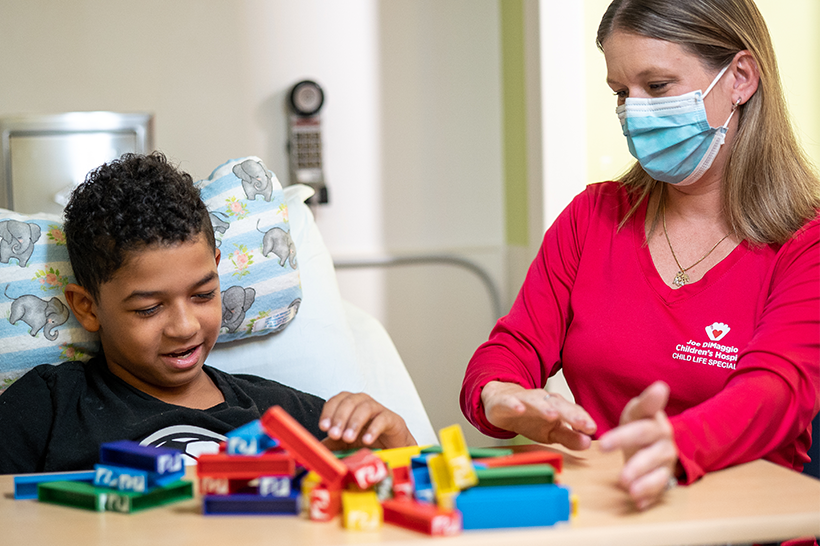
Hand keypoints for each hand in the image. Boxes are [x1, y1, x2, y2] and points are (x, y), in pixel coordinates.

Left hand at [319, 392, 416, 449]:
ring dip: (354, 422)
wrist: (394, 448)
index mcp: (351, 405)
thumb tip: (314, 449)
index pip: (337, 400)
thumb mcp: (346, 444)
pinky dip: (373, 429)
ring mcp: (379, 410)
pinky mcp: (393, 419)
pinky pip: (382, 419)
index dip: (329, 411)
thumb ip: (332, 443)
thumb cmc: (369, 441)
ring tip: (348, 438)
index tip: (323, 426)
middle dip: (340, 417)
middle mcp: (364, 403)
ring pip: (365, 407)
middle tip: (335, 434)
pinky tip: (366, 440)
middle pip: (350, 401)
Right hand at [480, 381, 596, 449]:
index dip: (582, 419)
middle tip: (583, 424)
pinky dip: (514, 405)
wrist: (501, 400)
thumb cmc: (530, 417)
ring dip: (544, 408)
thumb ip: (569, 436)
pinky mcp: (506, 401)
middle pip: (559, 405)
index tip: (592, 429)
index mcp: (557, 406)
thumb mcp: (551, 431)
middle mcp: (543, 400)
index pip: (572, 411)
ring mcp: (524, 399)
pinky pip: (510, 402)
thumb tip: (587, 443)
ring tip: (553, 416)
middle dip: (571, 414)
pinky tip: (519, 409)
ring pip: (536, 401)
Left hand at [599, 381, 678, 510]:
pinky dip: (649, 498)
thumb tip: (661, 386)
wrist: (653, 437)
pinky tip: (639, 503)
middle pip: (652, 456)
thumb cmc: (641, 422)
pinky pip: (659, 490)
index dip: (623, 437)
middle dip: (636, 466)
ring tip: (630, 492)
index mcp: (656, 426)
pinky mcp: (664, 478)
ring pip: (658, 476)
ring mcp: (665, 463)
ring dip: (645, 485)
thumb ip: (647, 402)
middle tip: (621, 477)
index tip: (604, 445)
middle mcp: (664, 445)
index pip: (641, 430)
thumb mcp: (638, 410)